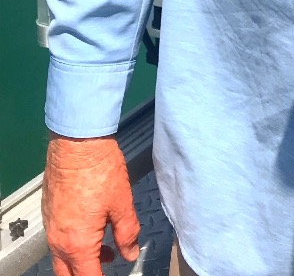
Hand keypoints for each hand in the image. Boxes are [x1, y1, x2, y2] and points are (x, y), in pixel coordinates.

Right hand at [43, 133, 139, 275]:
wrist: (77, 143)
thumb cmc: (100, 170)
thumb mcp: (122, 204)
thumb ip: (127, 233)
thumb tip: (130, 253)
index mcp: (78, 244)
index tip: (113, 273)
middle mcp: (59, 241)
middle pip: (69, 273)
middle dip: (88, 272)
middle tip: (108, 262)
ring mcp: (51, 227)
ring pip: (62, 257)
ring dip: (81, 259)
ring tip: (105, 246)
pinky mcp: (49, 213)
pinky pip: (57, 239)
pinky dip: (73, 242)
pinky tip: (91, 227)